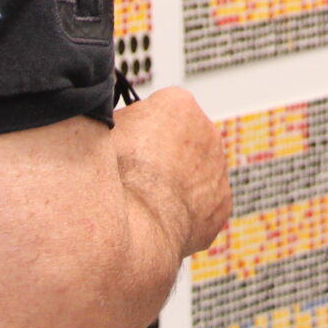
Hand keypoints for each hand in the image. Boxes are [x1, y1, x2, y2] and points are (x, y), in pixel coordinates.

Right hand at [112, 88, 230, 257]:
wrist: (138, 223)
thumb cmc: (118, 176)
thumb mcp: (105, 130)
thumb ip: (120, 121)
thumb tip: (111, 125)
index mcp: (178, 104)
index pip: (160, 108)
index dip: (139, 129)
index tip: (128, 144)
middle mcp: (206, 130)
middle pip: (183, 138)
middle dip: (164, 153)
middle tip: (138, 174)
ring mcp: (218, 168)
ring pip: (197, 171)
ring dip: (178, 182)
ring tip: (148, 200)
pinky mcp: (222, 202)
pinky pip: (205, 203)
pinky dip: (187, 210)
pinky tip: (163, 218)